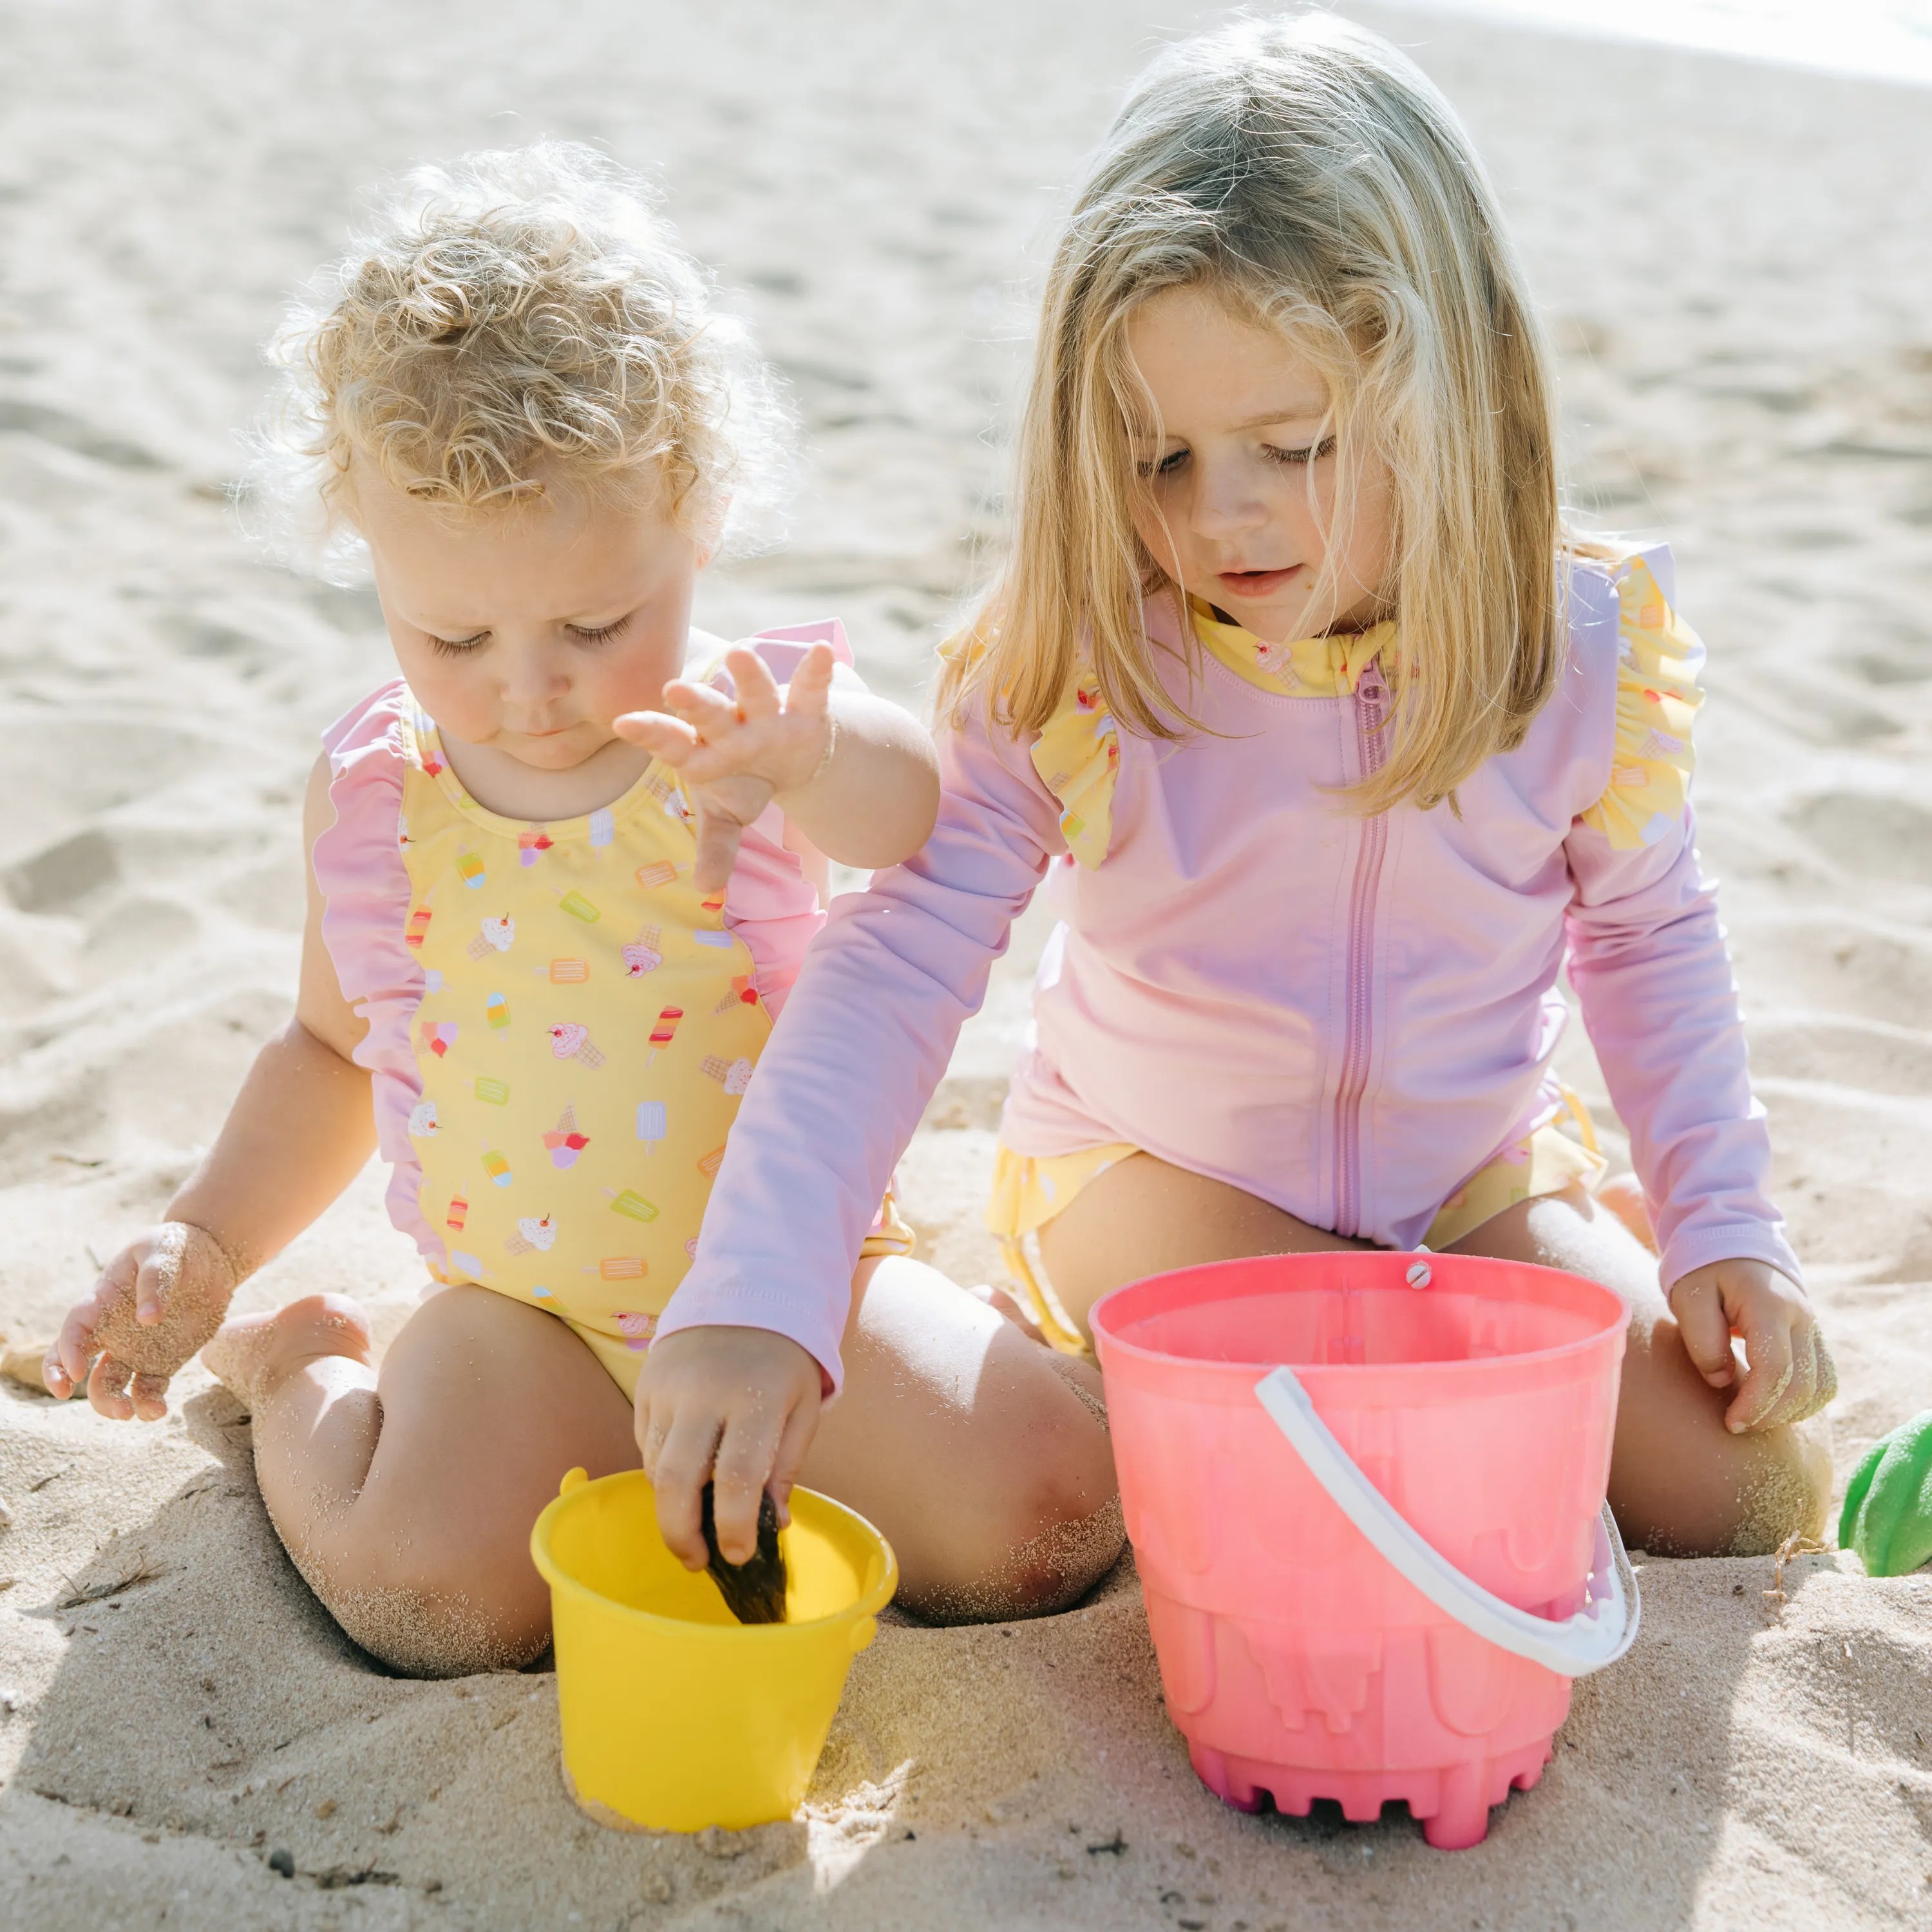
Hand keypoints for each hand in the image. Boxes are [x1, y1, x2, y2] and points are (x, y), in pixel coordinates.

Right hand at [45, 1222, 239, 1419]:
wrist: (211, 1258)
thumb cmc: (176, 1247)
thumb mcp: (164, 1250)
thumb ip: (155, 1279)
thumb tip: (147, 1319)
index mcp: (103, 1302)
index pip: (73, 1330)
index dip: (66, 1353)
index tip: (74, 1372)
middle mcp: (111, 1331)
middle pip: (77, 1363)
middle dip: (71, 1385)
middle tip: (82, 1396)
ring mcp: (134, 1349)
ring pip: (109, 1384)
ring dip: (111, 1403)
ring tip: (129, 1413)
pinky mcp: (161, 1362)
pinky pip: (147, 1389)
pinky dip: (147, 1404)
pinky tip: (157, 1411)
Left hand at [614, 642, 835, 892]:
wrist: (789, 755)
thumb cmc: (745, 780)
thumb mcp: (729, 815)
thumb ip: (716, 847)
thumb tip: (705, 887)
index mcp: (704, 751)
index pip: (672, 742)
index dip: (651, 732)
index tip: (624, 722)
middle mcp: (731, 726)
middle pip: (710, 714)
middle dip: (697, 704)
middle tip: (675, 689)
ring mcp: (766, 715)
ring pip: (756, 694)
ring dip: (750, 677)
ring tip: (741, 655)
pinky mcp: (804, 710)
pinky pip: (811, 689)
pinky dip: (817, 671)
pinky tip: (822, 651)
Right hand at [633, 1325, 822, 1567]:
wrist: (744, 1292)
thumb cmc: (783, 1359)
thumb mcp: (803, 1406)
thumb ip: (786, 1465)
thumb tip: (772, 1526)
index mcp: (754, 1397)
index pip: (737, 1476)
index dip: (733, 1527)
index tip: (737, 1557)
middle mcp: (704, 1393)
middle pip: (677, 1481)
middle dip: (681, 1534)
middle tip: (697, 1561)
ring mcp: (668, 1388)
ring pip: (656, 1467)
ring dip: (670, 1507)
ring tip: (692, 1526)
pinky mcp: (646, 1385)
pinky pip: (646, 1444)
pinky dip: (662, 1470)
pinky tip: (685, 1475)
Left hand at [1668, 1259, 1835, 1433]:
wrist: (1734, 1249)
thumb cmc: (1705, 1274)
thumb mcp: (1689, 1297)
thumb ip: (1702, 1338)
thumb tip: (1721, 1380)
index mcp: (1769, 1304)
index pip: (1775, 1367)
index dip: (1756, 1403)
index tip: (1731, 1422)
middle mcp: (1801, 1318)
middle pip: (1803, 1384)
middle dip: (1770, 1415)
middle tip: (1736, 1424)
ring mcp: (1814, 1329)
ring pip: (1821, 1388)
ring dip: (1790, 1413)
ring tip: (1753, 1418)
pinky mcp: (1815, 1340)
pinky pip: (1825, 1382)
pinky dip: (1804, 1403)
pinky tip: (1773, 1407)